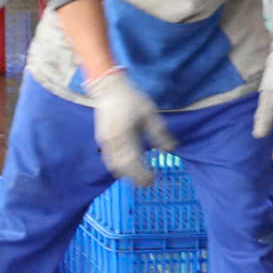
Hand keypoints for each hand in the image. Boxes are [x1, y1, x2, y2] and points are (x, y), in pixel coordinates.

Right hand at [87, 70, 173, 185]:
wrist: (108, 88)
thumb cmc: (131, 99)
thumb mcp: (149, 113)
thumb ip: (160, 132)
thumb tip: (171, 150)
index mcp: (124, 134)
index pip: (134, 161)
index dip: (143, 173)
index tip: (154, 179)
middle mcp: (112, 141)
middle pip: (123, 167)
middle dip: (136, 178)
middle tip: (149, 183)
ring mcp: (104, 142)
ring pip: (114, 166)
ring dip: (127, 175)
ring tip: (139, 179)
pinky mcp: (101, 140)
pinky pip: (109, 160)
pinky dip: (118, 168)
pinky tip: (128, 170)